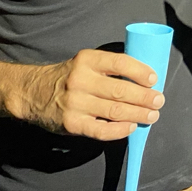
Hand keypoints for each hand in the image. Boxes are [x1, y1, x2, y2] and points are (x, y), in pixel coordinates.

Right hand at [15, 48, 164, 140]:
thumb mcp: (85, 63)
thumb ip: (109, 67)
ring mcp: (75, 103)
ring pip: (114, 111)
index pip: (120, 63)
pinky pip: (101, 130)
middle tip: (159, 101)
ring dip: (138, 114)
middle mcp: (80, 80)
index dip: (140, 71)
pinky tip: (131, 128)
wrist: (32, 93)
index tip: (154, 80)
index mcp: (87, 60)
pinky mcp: (72, 123)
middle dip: (145, 97)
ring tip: (152, 116)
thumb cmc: (68, 77)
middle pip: (120, 90)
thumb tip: (144, 78)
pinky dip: (119, 130)